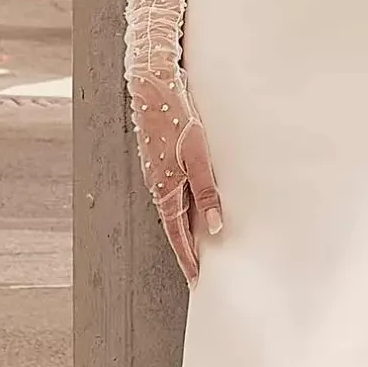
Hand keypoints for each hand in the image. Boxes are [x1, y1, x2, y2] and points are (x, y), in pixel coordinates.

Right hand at [131, 69, 221, 284]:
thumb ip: (207, 192)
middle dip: (186, 249)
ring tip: (199, 246)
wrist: (153, 88)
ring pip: (173, 210)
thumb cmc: (177, 119)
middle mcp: (158, 187)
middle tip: (199, 270)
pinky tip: (193, 208)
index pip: (178, 235)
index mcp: (166, 190)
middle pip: (174, 226)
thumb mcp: (198, 158)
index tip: (197, 279)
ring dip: (185, 229)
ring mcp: (157, 175)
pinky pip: (172, 194)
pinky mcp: (160, 162)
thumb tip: (214, 226)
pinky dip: (183, 208)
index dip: (188, 258)